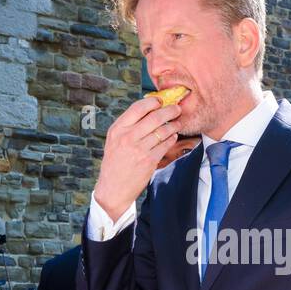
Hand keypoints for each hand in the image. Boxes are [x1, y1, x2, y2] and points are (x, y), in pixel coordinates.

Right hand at [92, 97, 184, 215]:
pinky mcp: (149, 161)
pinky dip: (172, 138)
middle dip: (169, 110)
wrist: (113, 188)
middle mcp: (127, 137)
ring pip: (163, 131)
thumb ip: (128, 125)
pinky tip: (173, 136)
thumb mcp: (114, 140)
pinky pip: (166, 145)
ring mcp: (139, 149)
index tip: (160, 101)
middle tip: (176, 109)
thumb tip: (148, 110)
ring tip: (177, 123)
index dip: (153, 102)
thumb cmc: (115, 162)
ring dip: (173, 125)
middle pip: (154, 117)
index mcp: (117, 129)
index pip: (138, 108)